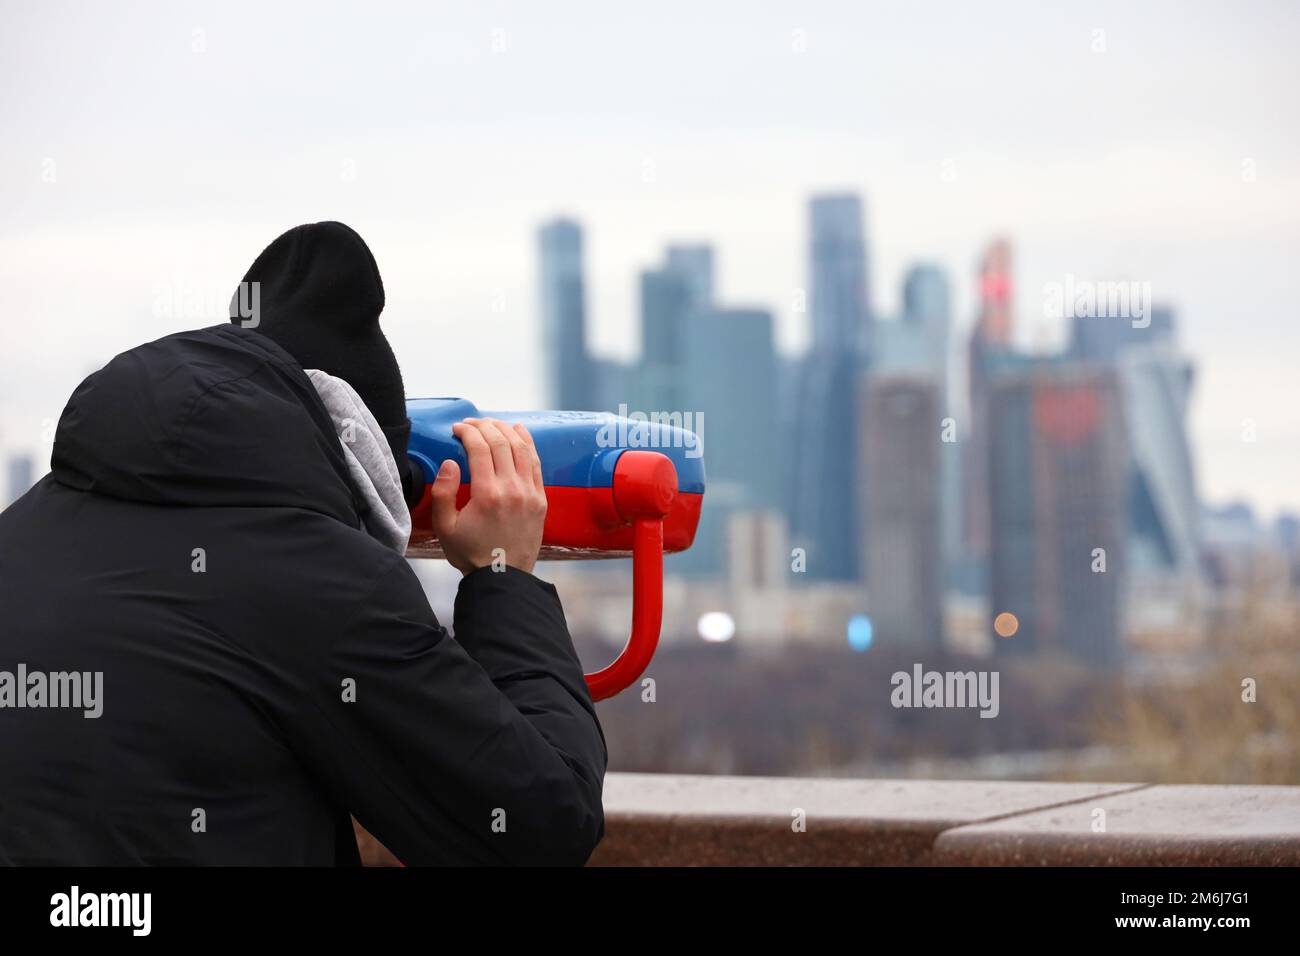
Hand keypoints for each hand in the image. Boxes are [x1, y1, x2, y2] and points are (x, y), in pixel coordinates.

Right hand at [429, 418, 546, 575]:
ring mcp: (530, 493)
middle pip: (501, 442)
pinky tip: (519, 431)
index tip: (457, 428)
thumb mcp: (445, 528)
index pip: (480, 448)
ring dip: (506, 430)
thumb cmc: (471, 554)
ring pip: (521, 448)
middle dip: (484, 426)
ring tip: (491, 423)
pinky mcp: (540, 499)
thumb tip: (450, 463)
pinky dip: (527, 443)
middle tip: (471, 423)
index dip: (467, 432)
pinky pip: (536, 463)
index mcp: (487, 494)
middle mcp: (512, 489)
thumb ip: (442, 493)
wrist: (503, 578)